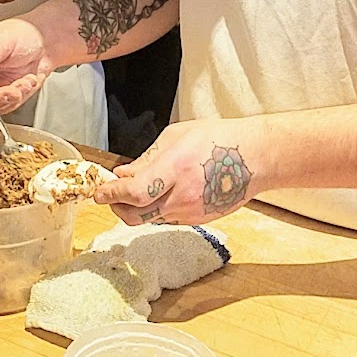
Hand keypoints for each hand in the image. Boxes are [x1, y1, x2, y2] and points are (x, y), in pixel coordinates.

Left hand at [95, 118, 265, 226]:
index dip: (112, 195)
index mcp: (176, 168)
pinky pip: (168, 218)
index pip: (135, 192)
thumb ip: (147, 158)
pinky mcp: (199, 220)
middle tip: (111, 196)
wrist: (256, 158)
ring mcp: (192, 212)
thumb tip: (123, 174)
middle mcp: (183, 195)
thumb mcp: (177, 136)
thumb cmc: (219, 139)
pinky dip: (157, 208)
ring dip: (137, 208)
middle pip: (136, 216)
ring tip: (137, 188)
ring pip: (151, 219)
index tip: (99, 192)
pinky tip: (162, 192)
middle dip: (117, 208)